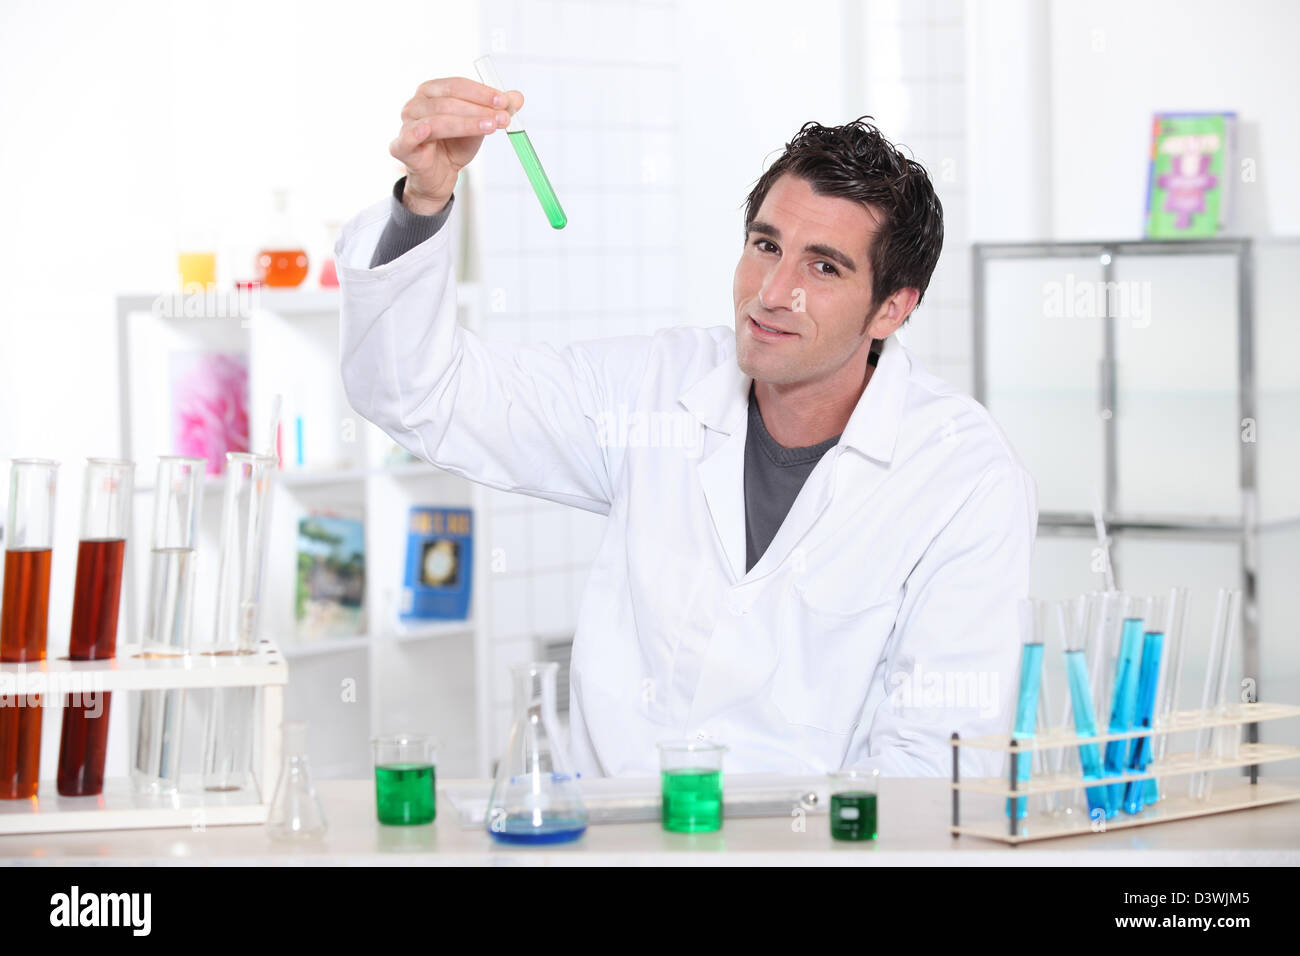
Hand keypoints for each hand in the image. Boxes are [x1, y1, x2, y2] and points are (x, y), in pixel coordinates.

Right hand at [389, 77, 524, 214]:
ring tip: (491, 127)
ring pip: (437, 119)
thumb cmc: (454, 146)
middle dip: (479, 108)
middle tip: (504, 117)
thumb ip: (496, 111)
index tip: (504, 102)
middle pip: (448, 101)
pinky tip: (429, 131)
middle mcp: (416, 104)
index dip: (481, 92)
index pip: (456, 85)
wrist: (439, 177)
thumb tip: (518, 97)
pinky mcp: (401, 146)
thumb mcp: (479, 126)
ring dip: (467, 122)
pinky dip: (419, 132)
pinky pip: (411, 136)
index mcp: (432, 92)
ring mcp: (407, 124)